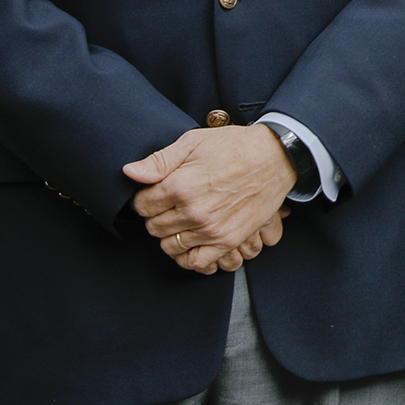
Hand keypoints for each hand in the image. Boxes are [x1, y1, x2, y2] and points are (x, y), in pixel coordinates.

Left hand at [123, 125, 296, 272]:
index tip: (155, 193)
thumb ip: (159, 161)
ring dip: (169, 235)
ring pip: (170, 246)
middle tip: (168, 205)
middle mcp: (193, 211)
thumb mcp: (192, 142)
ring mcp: (211, 229)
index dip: (145, 198)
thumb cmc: (233, 146)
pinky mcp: (228, 240)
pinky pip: (196, 262)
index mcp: (180, 185)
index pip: (142, 206)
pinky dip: (187, 257)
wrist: (275, 157)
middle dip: (156, 216)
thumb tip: (129, 173)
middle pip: (154, 227)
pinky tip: (189, 243)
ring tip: (179, 222)